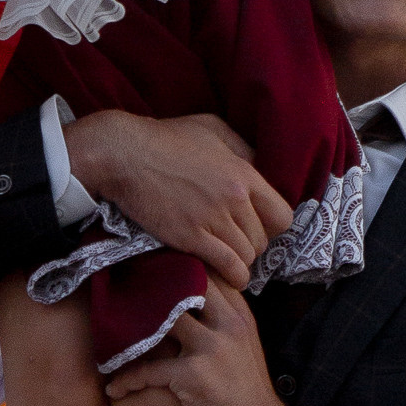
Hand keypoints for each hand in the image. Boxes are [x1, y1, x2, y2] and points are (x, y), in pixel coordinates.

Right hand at [63, 111, 292, 288]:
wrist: (123, 154)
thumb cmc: (165, 138)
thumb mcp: (211, 128)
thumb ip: (240, 147)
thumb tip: (259, 165)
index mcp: (244, 172)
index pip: (282, 214)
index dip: (272, 226)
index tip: (258, 227)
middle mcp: (235, 198)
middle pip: (263, 239)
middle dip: (252, 244)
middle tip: (235, 242)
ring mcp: (213, 219)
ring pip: (247, 256)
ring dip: (239, 261)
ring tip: (227, 258)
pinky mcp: (191, 237)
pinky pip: (228, 267)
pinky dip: (233, 276)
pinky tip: (229, 277)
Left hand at [103, 278, 296, 405]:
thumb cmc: (247, 398)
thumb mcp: (243, 350)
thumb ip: (220, 325)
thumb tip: (187, 307)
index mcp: (240, 316)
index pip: (206, 274)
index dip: (175, 267)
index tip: (147, 269)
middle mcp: (228, 324)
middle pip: (183, 285)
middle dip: (148, 286)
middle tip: (119, 292)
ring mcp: (212, 348)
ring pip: (162, 320)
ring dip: (130, 330)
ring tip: (109, 338)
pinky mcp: (195, 375)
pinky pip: (148, 369)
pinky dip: (126, 380)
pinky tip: (115, 390)